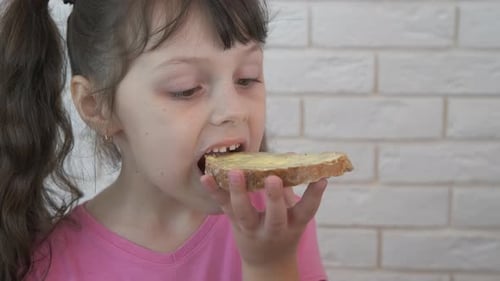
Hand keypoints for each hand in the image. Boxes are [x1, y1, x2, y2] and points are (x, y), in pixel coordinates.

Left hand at [200, 170, 326, 274]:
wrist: (267, 263)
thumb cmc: (284, 230)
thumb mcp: (294, 216)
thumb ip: (292, 189)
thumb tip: (290, 155)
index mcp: (293, 225)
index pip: (307, 211)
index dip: (315, 195)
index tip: (322, 179)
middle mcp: (273, 230)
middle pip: (275, 216)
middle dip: (274, 198)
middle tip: (273, 179)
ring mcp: (251, 229)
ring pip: (244, 213)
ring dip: (239, 192)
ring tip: (235, 172)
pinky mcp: (234, 224)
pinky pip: (223, 207)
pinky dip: (214, 191)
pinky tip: (206, 177)